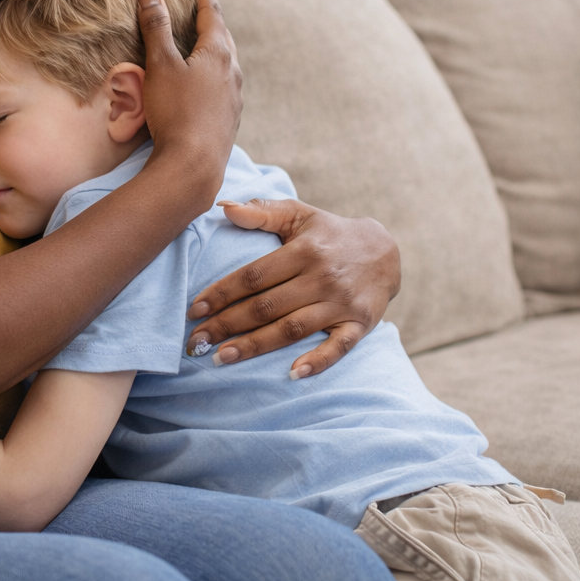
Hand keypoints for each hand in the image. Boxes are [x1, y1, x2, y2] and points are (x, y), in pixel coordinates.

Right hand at [137, 0, 241, 195]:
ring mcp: (234, 97)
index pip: (212, 14)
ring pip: (226, 63)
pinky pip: (224, 85)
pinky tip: (207, 84)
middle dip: (213, 20)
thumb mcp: (161, 65)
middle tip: (207, 6)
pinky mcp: (228, 118)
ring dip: (216, 48)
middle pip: (223, 38)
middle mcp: (232, 72)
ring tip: (207, 42)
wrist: (194, 166)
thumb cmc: (175, 112)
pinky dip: (215, 73)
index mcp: (218, 54)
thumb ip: (155, 25)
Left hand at [184, 199, 399, 376]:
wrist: (386, 252)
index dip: (222, 293)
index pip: (254, 276)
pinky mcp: (361, 324)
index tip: (193, 310)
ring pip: (293, 328)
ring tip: (221, 358)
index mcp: (303, 250)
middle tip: (195, 342)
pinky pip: (339, 347)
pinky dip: (318, 361)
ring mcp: (342, 303)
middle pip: (267, 306)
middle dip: (227, 325)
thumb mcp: (299, 214)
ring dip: (255, 346)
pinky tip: (292, 375)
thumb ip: (262, 211)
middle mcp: (322, 277)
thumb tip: (223, 206)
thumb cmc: (329, 234)